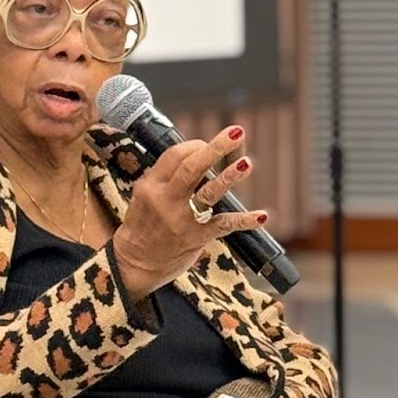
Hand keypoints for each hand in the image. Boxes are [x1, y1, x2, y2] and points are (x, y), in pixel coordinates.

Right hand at [112, 127, 265, 300]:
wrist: (135, 264)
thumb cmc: (144, 225)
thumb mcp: (146, 195)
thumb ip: (168, 177)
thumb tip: (200, 154)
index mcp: (151, 186)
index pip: (175, 155)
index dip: (196, 145)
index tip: (208, 143)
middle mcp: (166, 200)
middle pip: (192, 167)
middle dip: (216, 147)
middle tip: (236, 133)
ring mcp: (182, 220)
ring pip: (208, 192)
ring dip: (229, 176)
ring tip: (247, 163)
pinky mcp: (196, 238)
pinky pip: (224, 225)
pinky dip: (245, 220)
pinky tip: (262, 215)